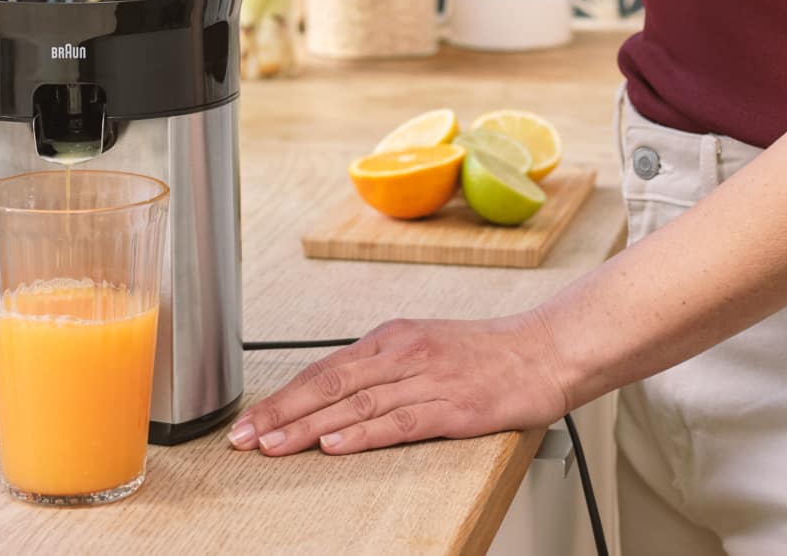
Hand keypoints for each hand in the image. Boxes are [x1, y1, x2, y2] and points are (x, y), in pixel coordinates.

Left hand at [228, 310, 571, 456]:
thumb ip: (383, 370)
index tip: (248, 420)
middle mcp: (402, 354)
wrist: (543, 350)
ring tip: (272, 446)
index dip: (282, 397)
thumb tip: (338, 397)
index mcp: (391, 339)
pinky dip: (363, 434)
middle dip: (280, 413)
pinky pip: (399, 422)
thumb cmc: (486, 354)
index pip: (323, 369)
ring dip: (307, 427)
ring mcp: (426, 379)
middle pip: (328, 384)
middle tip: (243, 437)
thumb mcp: (424, 349)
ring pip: (355, 404)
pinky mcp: (452, 407)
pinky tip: (335, 444)